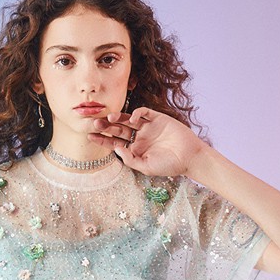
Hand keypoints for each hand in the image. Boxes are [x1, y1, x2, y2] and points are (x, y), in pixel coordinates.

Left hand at [88, 106, 207, 177]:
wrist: (189, 158)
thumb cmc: (169, 165)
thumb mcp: (146, 167)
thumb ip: (130, 159)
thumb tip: (116, 148)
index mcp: (134, 149)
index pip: (114, 142)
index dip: (102, 139)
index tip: (90, 136)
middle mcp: (138, 137)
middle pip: (117, 129)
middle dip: (106, 126)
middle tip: (94, 124)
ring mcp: (147, 127)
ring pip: (128, 119)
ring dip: (117, 117)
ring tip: (109, 118)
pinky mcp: (158, 118)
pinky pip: (144, 112)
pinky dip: (137, 113)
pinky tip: (133, 118)